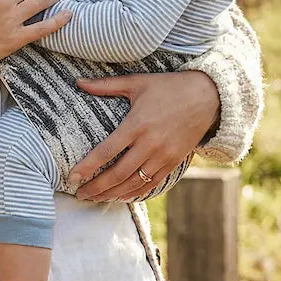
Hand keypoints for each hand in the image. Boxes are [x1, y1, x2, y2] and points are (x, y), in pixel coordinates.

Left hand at [65, 70, 219, 201]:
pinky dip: (135, 193)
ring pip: (134, 182)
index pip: (107, 151)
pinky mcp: (174, 162)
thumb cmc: (169, 86)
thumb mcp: (137, 82)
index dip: (88, 167)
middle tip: (79, 195)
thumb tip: (78, 82)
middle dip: (97, 187)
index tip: (72, 177)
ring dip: (113, 194)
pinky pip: (152, 183)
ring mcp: (163, 156)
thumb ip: (106, 85)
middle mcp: (150, 144)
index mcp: (137, 124)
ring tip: (95, 198)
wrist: (208, 96)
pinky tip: (121, 196)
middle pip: (118, 173)